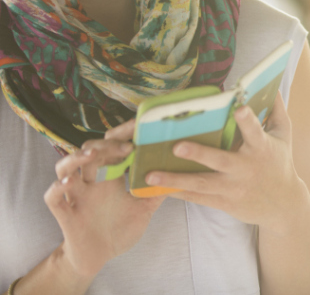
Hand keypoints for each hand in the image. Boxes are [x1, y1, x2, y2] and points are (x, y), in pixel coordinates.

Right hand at [46, 120, 165, 277]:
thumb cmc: (120, 230)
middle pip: (90, 152)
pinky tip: (69, 183)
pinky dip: (57, 187)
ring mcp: (76, 196)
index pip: (112, 148)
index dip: (122, 136)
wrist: (98, 257)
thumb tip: (180, 175)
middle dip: (104, 145)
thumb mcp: (144, 210)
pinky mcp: (65, 213)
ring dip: (75, 158)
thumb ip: (157, 193)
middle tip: (125, 146)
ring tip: (91, 155)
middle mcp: (92, 182)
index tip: (138, 129)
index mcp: (111, 177)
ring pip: (65, 168)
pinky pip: (53, 197)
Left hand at [145, 93, 308, 233]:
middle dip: (199, 154)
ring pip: (202, 183)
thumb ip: (277, 110)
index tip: (239, 108)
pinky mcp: (224, 202)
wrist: (283, 205)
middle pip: (220, 160)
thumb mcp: (284, 136)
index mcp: (261, 148)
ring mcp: (233, 187)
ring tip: (151, 174)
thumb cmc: (280, 163)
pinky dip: (177, 193)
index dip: (247, 120)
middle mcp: (246, 168)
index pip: (254, 131)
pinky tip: (156, 187)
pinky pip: (197, 198)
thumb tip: (272, 87)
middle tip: (178, 146)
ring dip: (176, 178)